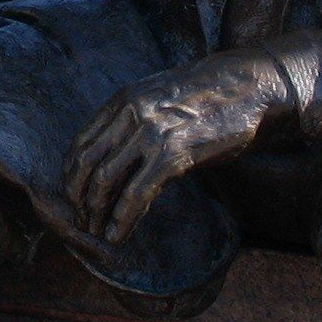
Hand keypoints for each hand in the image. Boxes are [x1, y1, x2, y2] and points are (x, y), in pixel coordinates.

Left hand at [63, 56, 289, 245]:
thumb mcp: (159, 98)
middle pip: (86, 164)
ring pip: (106, 180)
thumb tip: (117, 155)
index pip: (81, 143)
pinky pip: (137, 193)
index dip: (72, 175)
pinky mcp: (173, 154)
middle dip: (80, 198)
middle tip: (83, 220)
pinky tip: (118, 233)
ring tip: (98, 231)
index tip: (75, 197)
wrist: (248, 87)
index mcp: (122, 100)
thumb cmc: (208, 96)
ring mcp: (150, 133)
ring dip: (97, 212)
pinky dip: (122, 218)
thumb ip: (134, 121)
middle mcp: (130, 114)